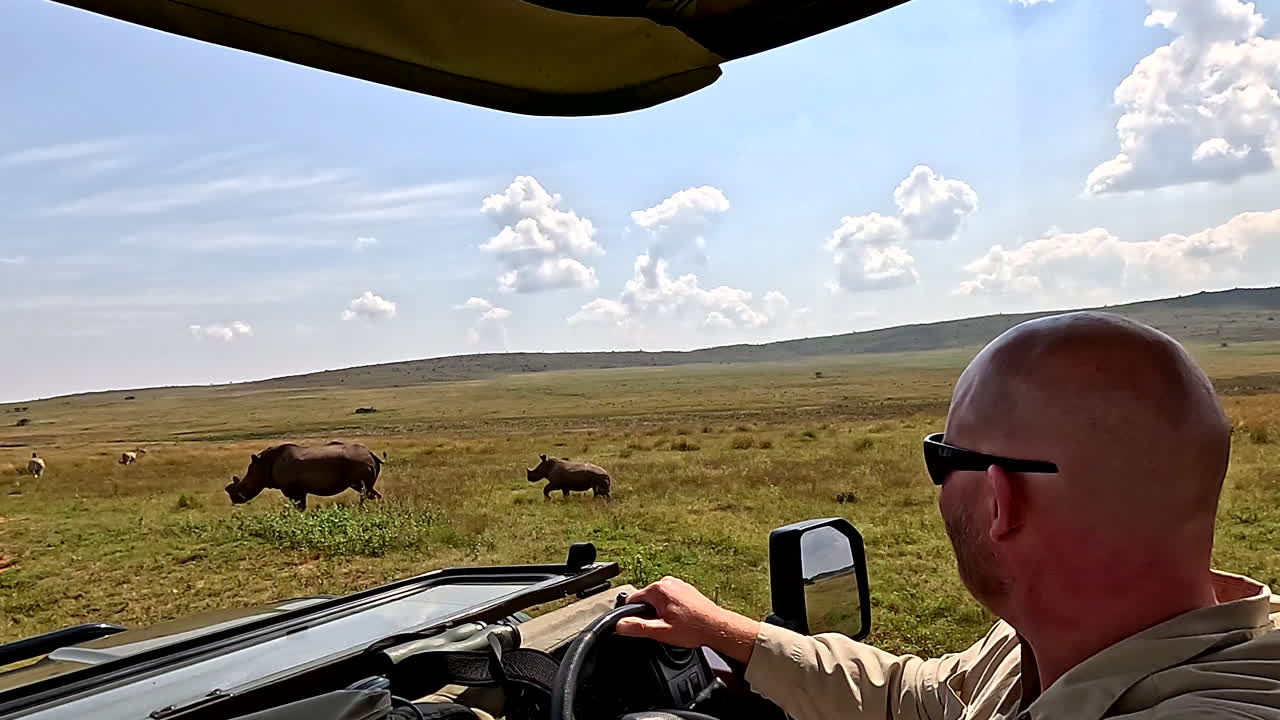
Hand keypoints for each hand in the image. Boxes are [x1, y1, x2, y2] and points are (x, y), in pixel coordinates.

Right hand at [615, 577, 760, 663]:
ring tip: (675, 625)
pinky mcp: (684, 589)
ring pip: (657, 601)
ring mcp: (677, 584)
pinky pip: (669, 599)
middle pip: (645, 601)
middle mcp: (667, 582)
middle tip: (664, 627)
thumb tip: (619, 625)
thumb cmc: (694, 628)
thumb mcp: (661, 632)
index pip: (632, 601)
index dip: (634, 616)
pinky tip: (682, 620)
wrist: (717, 627)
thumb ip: (637, 627)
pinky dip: (671, 610)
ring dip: (661, 613)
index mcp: (658, 589)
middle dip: (650, 615)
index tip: (645, 626)